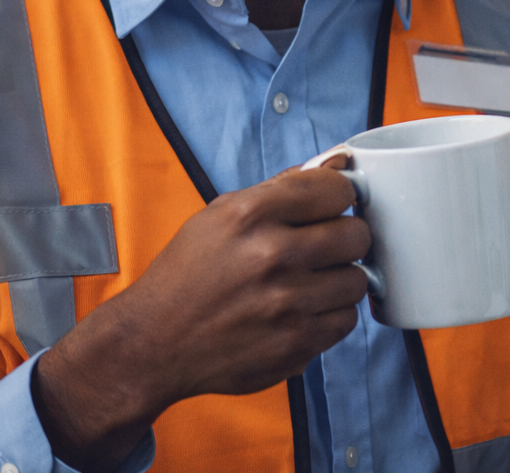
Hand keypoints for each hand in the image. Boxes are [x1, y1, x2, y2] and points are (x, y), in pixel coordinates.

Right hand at [31, 162, 368, 470]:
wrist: (152, 344)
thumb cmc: (187, 277)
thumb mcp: (221, 215)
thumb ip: (285, 187)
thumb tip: (340, 165)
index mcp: (252, 215)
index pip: (338, 190)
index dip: (338, 198)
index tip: (330, 208)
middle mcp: (271, 256)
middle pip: (357, 235)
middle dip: (344, 239)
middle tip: (322, 249)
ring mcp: (286, 303)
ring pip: (357, 280)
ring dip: (338, 281)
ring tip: (307, 283)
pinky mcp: (295, 344)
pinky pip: (346, 320)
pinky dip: (329, 316)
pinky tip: (302, 311)